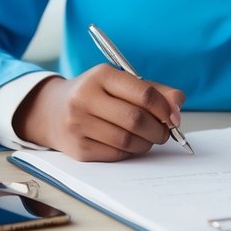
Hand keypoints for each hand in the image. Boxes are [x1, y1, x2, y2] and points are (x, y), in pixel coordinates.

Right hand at [13, 65, 185, 161]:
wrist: (52, 111)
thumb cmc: (96, 95)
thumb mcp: (121, 83)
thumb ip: (154, 91)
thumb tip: (178, 105)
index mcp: (100, 75)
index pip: (143, 93)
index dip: (165, 108)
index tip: (173, 117)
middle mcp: (85, 98)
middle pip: (136, 119)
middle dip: (158, 129)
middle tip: (165, 132)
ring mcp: (78, 124)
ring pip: (127, 140)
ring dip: (146, 143)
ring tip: (149, 138)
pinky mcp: (78, 148)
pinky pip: (116, 155)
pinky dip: (131, 152)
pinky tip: (131, 144)